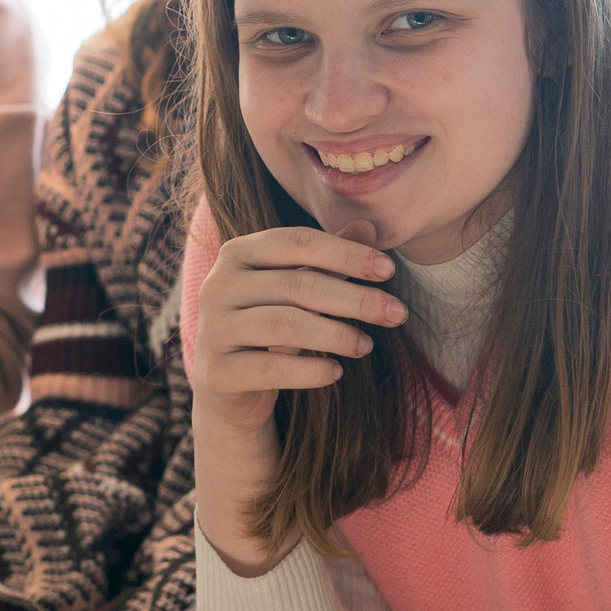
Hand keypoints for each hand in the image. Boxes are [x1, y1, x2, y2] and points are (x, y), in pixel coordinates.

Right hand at [190, 225, 402, 436]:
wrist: (227, 386)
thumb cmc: (268, 326)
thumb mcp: (296, 288)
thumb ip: (327, 258)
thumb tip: (369, 225)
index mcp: (237, 252)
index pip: (298, 242)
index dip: (346, 254)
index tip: (389, 270)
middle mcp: (218, 285)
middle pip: (298, 285)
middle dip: (355, 299)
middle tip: (397, 313)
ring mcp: (214, 328)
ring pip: (285, 325)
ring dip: (336, 335)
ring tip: (366, 345)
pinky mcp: (217, 372)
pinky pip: (271, 368)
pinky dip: (310, 371)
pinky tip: (336, 372)